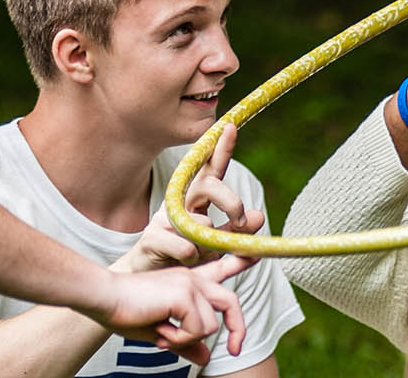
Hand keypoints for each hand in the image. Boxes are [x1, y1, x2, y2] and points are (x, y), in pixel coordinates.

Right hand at [83, 255, 254, 365]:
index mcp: (189, 282)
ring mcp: (191, 284)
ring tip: (162, 334)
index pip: (222, 270)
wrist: (102, 298)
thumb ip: (186, 343)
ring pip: (211, 325)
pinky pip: (198, 329)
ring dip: (186, 339)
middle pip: (231, 303)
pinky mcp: (185, 293)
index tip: (256, 256)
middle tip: (234, 350)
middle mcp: (194, 279)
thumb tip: (206, 358)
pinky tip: (160, 331)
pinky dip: (180, 339)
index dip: (241, 264)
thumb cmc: (125, 312)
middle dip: (237, 330)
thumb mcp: (161, 332)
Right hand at [112, 125, 263, 272]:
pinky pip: (184, 245)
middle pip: (207, 186)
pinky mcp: (151, 239)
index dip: (220, 150)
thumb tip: (259, 216)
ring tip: (206, 253)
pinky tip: (188, 260)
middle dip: (230, 201)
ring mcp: (162, 219)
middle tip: (240, 221)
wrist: (148, 281)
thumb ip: (236, 232)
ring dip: (210, 241)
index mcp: (194, 200)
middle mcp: (178, 203)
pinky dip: (193, 256)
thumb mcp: (216, 244)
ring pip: (198, 221)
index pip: (210, 171)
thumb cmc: (184, 257)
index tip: (230, 126)